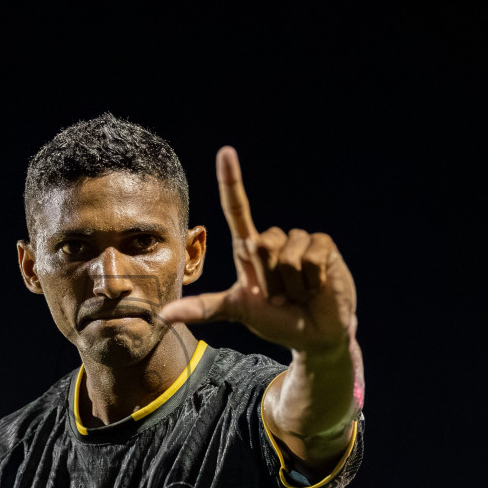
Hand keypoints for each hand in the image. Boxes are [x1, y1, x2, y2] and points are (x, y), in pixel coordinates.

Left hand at [158, 147, 356, 355]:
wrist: (314, 335)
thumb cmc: (274, 321)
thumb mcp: (238, 310)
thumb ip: (204, 309)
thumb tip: (164, 315)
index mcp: (249, 249)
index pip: (237, 209)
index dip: (231, 181)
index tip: (226, 152)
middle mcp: (272, 240)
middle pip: (261, 244)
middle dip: (269, 280)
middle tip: (279, 297)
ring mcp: (299, 241)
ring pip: (286, 254)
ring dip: (292, 285)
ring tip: (298, 293)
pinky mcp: (324, 246)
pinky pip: (311, 257)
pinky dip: (313, 280)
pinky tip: (317, 287)